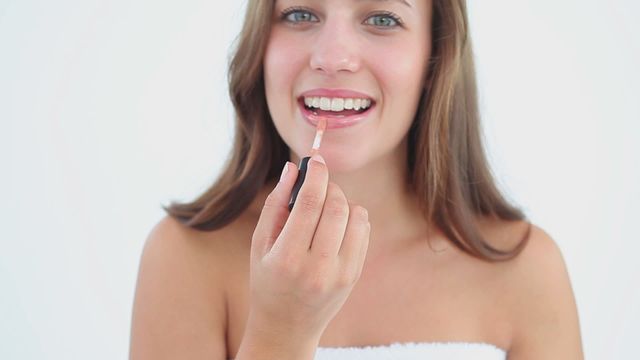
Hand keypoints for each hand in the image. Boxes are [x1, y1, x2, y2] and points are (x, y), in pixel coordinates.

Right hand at [247, 154, 370, 341]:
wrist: (286, 326)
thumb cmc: (268, 280)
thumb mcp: (260, 244)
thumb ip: (275, 204)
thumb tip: (291, 169)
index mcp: (287, 258)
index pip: (309, 204)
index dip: (315, 175)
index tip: (316, 160)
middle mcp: (317, 268)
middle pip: (335, 207)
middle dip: (329, 187)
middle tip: (319, 185)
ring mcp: (340, 274)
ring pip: (355, 217)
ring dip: (343, 201)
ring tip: (326, 207)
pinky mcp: (354, 276)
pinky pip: (363, 232)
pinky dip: (353, 218)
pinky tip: (336, 224)